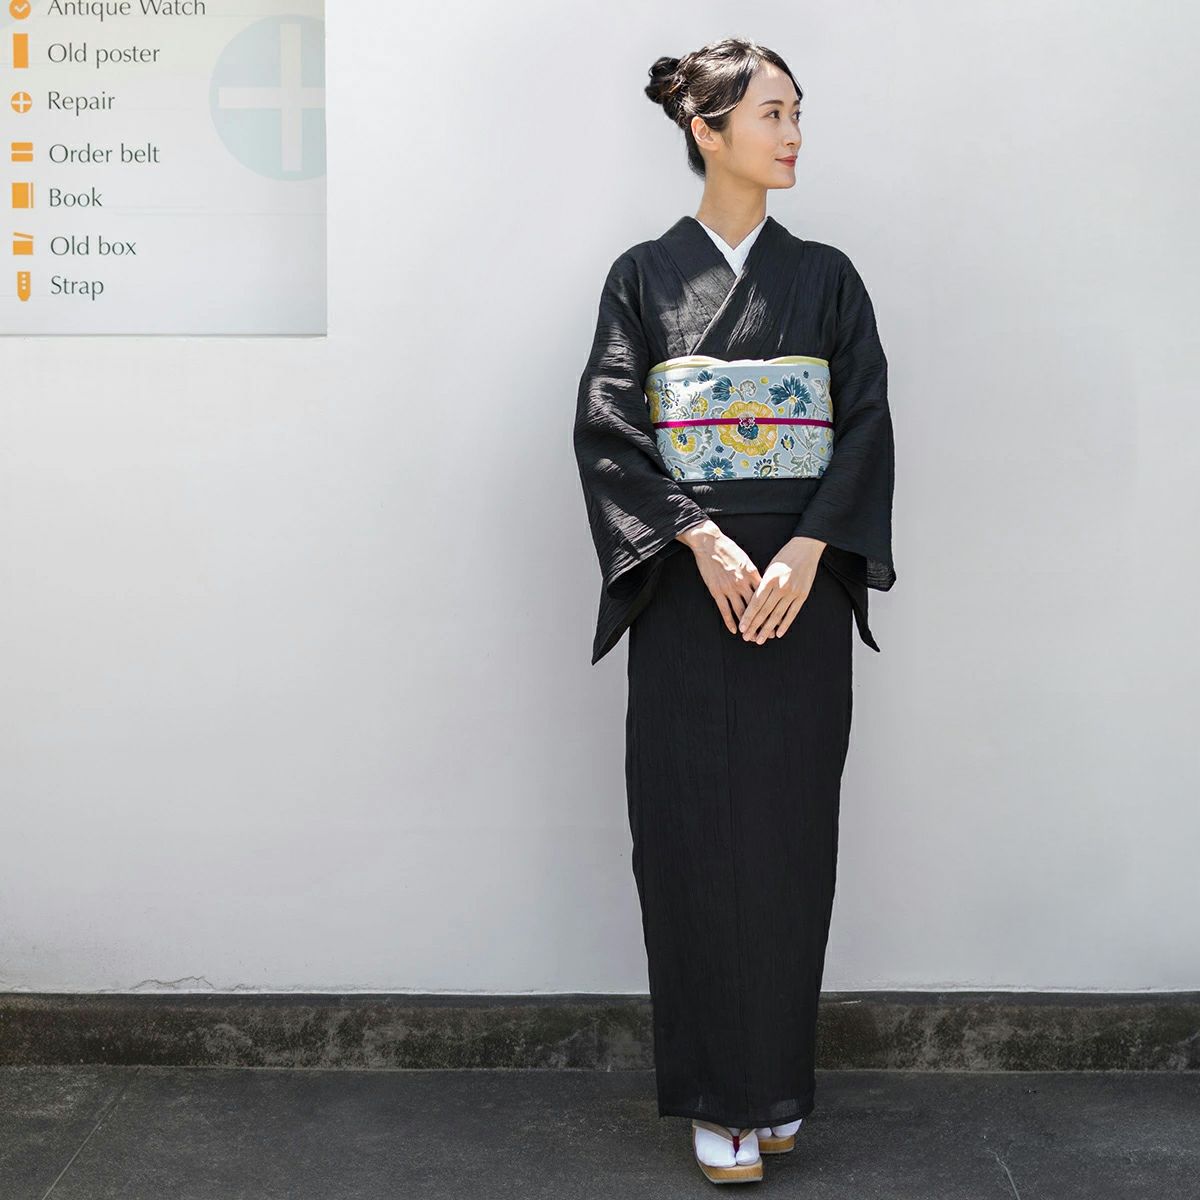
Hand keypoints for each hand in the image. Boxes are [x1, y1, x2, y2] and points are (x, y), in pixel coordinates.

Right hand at [677, 519, 761, 635]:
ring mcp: (729, 588)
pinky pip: (724, 610)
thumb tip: (763, 585)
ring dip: (747, 626)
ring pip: (741, 611)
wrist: (709, 543)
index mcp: (752, 574)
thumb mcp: (746, 560)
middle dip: (762, 623)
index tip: (777, 621)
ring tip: (752, 637)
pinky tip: (734, 630)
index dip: (771, 610)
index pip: (765, 596)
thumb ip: (754, 574)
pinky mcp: (717, 591)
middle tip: (767, 635)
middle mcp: (743, 583)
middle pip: (755, 607)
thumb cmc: (729, 549)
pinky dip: (730, 621)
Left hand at [737, 536, 826, 643]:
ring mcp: (792, 592)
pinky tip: (778, 634)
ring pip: (778, 615)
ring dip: (768, 629)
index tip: (741, 628)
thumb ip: (762, 585)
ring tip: (760, 640)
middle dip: (755, 626)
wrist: (806, 548)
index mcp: (769, 580)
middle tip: (747, 638)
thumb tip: (753, 603)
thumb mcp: (769, 568)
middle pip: (765, 612)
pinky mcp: (802, 595)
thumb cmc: (784, 557)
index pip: (755, 603)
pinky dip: (785, 624)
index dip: (748, 617)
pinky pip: (792, 613)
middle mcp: (780, 587)